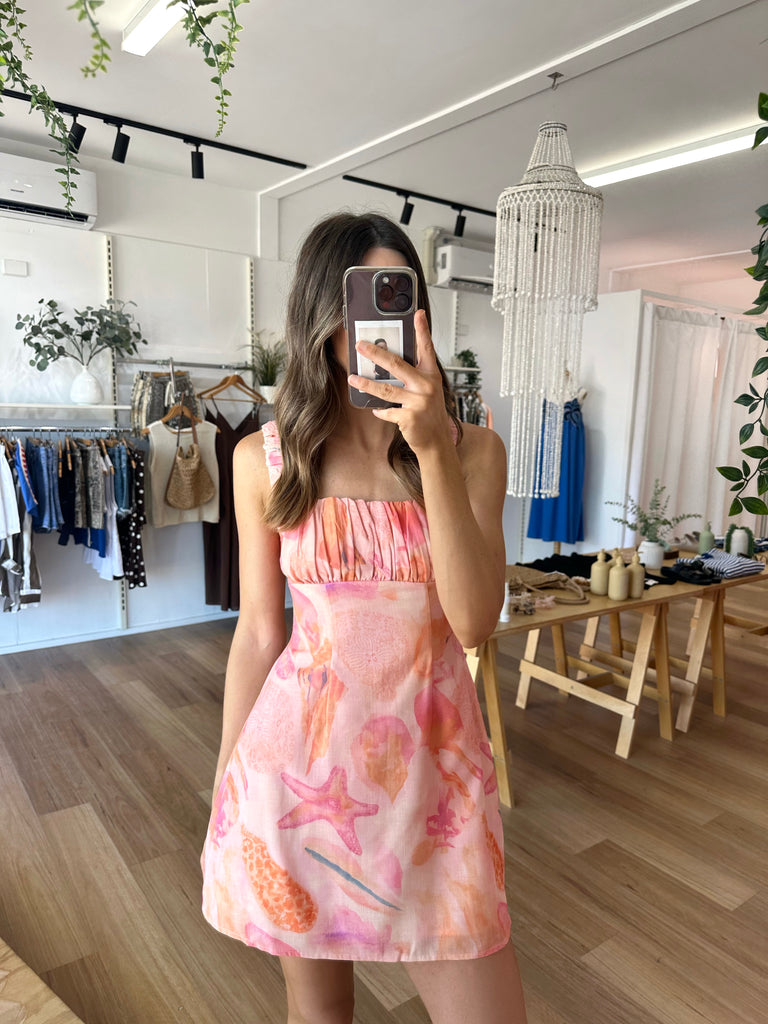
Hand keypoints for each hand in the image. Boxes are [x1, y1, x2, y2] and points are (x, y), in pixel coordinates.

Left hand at [348, 310, 452, 455]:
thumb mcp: (427, 390)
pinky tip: (375, 409)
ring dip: (366, 384)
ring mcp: (419, 402)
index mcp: (431, 375)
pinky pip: (387, 410)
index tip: (418, 314)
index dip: (422, 330)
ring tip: (352, 379)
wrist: (436, 441)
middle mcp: (426, 385)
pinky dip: (380, 410)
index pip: (426, 348)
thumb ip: (413, 376)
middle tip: (360, 345)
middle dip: (375, 353)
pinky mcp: (409, 417)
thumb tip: (388, 362)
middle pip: (397, 364)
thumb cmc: (429, 413)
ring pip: (386, 389)